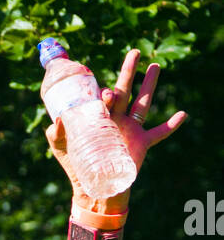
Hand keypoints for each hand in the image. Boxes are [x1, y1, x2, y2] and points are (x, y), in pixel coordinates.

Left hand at [46, 49, 187, 212]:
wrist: (92, 187)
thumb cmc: (74, 166)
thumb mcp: (61, 148)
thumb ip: (56, 133)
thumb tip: (59, 119)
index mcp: (98, 116)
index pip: (102, 96)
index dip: (104, 90)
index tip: (104, 90)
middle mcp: (115, 118)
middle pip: (125, 90)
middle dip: (129, 71)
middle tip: (135, 52)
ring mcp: (130, 129)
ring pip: (142, 102)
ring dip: (149, 85)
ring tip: (155, 66)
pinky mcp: (141, 144)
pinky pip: (159, 132)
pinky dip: (171, 125)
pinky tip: (182, 114)